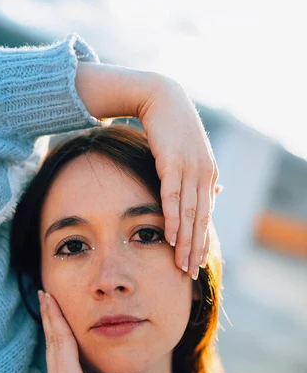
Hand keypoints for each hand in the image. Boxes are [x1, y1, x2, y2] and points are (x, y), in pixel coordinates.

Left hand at [38, 290, 141, 372]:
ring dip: (51, 329)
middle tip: (44, 292)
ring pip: (50, 352)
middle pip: (51, 342)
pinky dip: (55, 344)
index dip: (56, 315)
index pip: (61, 340)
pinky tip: (58, 337)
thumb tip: (138, 352)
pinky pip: (54, 363)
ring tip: (49, 308)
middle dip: (48, 316)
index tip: (48, 295)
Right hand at [138, 76, 218, 279]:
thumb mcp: (186, 155)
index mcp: (208, 176)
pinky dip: (173, 219)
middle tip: (190, 273)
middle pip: (200, 220)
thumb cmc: (171, 129)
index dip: (202, 241)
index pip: (206, 216)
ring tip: (181, 264)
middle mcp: (204, 174)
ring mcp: (190, 169)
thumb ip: (192, 178)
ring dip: (185, 242)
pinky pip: (173, 197)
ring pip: (189, 213)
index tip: (197, 262)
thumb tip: (211, 195)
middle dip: (196, 249)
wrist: (161, 98)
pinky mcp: (173, 162)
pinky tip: (171, 238)